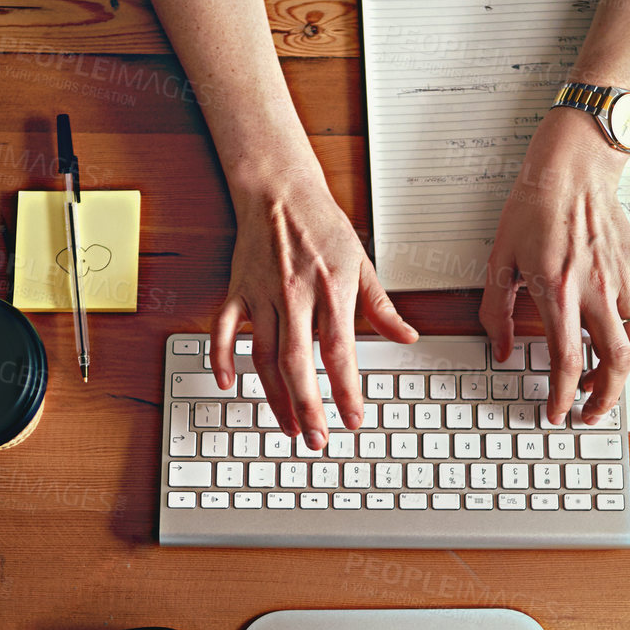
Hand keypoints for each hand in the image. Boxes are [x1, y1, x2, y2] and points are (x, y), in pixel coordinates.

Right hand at [211, 174, 416, 448]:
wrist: (279, 189)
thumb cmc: (323, 226)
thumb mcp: (363, 263)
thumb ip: (381, 307)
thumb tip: (406, 337)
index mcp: (331, 291)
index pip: (340, 352)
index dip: (346, 390)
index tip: (353, 419)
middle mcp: (295, 296)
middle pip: (298, 363)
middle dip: (307, 406)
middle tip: (316, 440)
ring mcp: (263, 295)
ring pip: (263, 357)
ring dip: (274, 396)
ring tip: (287, 426)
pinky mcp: (238, 290)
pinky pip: (224, 330)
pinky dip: (222, 358)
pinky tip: (229, 385)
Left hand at [479, 108, 629, 424]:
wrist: (571, 167)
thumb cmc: (534, 206)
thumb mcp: (499, 259)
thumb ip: (495, 311)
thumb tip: (500, 350)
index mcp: (558, 290)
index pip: (568, 360)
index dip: (563, 395)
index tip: (556, 411)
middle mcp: (596, 289)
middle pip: (615, 361)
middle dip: (603, 397)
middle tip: (588, 411)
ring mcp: (623, 278)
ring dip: (625, 372)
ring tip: (604, 380)